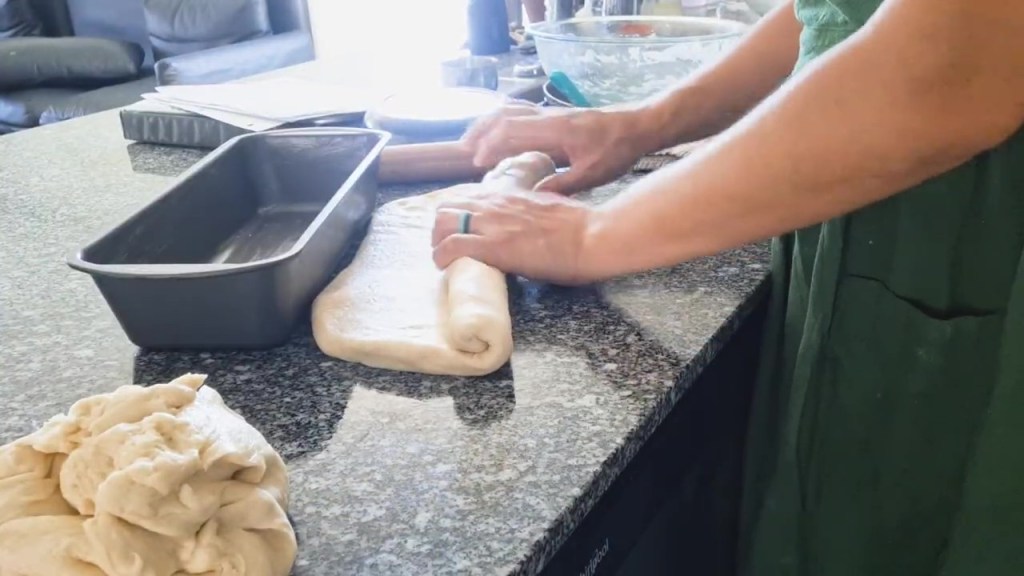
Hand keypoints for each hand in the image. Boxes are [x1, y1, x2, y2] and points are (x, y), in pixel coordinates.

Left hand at [431, 190, 595, 284]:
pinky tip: (446, 267)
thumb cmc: (580, 227)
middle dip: (442, 228)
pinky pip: (450, 247)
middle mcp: (495, 204)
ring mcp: (491, 224)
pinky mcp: (492, 246)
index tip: (461, 230)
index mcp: (509, 194)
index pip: (467, 196)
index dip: (458, 214)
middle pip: (448, 207)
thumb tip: (527, 219)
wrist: (591, 236)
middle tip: (449, 247)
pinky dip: (442, 257)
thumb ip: (529, 208)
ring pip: (442, 223)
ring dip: (438, 241)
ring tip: (446, 259)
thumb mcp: (547, 206)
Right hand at [461, 103, 650, 194]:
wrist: (638, 125)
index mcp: (555, 129)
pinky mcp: (554, 115)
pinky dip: (502, 122)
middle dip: (480, 133)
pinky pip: (520, 112)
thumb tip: (532, 195)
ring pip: (510, 111)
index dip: (490, 146)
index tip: (477, 163)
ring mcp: (550, 113)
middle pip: (503, 115)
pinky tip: (498, 135)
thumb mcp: (591, 174)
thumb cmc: (617, 150)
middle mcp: (548, 116)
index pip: (511, 130)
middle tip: (464, 152)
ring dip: (488, 124)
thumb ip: (561, 184)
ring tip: (473, 142)